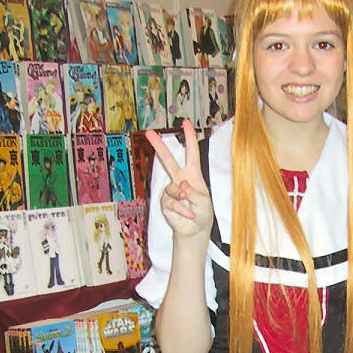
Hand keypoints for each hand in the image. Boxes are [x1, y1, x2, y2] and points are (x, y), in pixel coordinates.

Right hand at [145, 120, 212, 239]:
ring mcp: (171, 190)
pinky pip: (172, 203)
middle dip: (159, 146)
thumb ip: (193, 192)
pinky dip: (182, 209)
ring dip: (183, 199)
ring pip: (173, 189)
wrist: (195, 230)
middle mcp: (180, 179)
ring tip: (191, 207)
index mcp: (192, 175)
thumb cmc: (202, 212)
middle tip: (148, 132)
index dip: (189, 137)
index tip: (186, 122)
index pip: (191, 153)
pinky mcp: (165, 202)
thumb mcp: (203, 200)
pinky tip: (188, 214)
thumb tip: (181, 186)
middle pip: (168, 160)